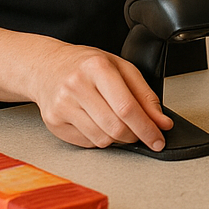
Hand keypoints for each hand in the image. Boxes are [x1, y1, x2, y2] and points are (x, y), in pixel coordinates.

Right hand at [26, 40, 173, 150]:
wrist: (47, 67)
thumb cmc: (87, 65)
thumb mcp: (121, 67)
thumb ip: (144, 94)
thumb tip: (161, 122)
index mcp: (97, 67)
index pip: (127, 107)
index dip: (147, 127)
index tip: (158, 138)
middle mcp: (77, 86)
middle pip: (115, 127)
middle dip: (135, 136)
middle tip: (143, 134)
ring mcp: (62, 106)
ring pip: (101, 139)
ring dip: (119, 139)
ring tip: (120, 125)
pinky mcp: (54, 123)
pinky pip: (87, 143)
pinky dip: (100, 138)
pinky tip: (100, 124)